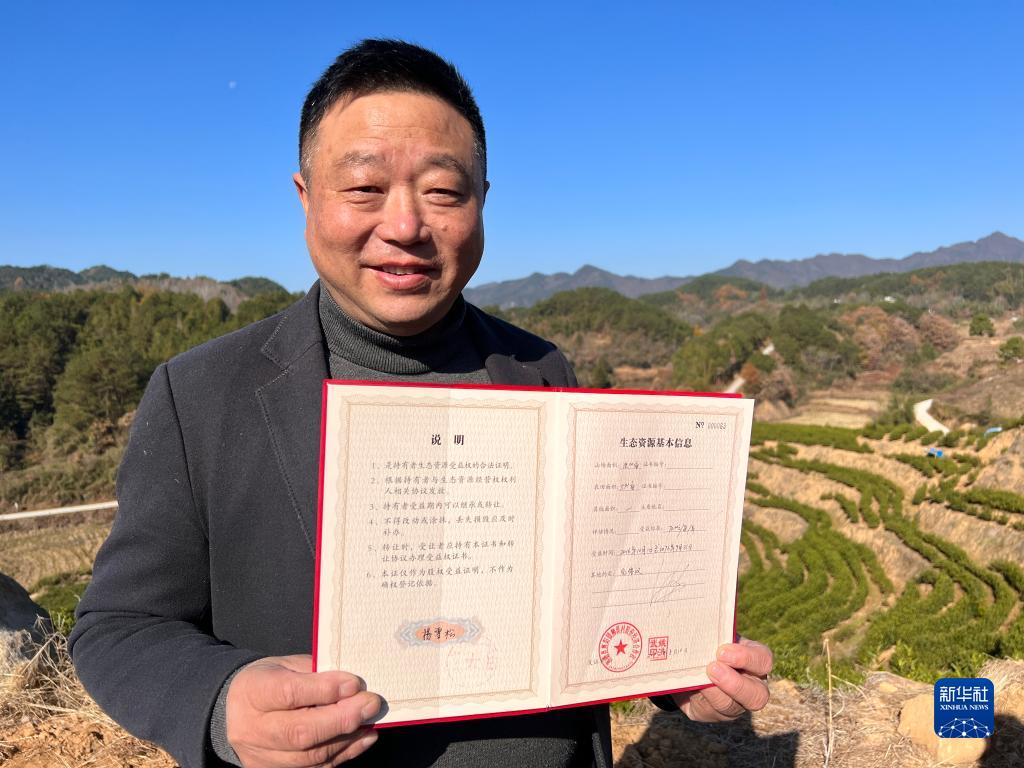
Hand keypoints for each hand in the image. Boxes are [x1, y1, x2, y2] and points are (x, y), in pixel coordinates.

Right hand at [226, 654, 380, 767]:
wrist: (235, 709)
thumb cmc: (269, 681)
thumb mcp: (287, 665)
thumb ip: (316, 673)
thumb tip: (353, 685)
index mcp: (253, 692)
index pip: (289, 694)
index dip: (325, 690)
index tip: (354, 683)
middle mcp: (252, 729)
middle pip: (300, 732)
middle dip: (342, 719)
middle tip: (370, 705)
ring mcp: (260, 756)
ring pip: (309, 756)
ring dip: (346, 740)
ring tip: (369, 722)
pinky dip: (342, 754)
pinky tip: (361, 739)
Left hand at [671, 637, 771, 721]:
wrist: (690, 661)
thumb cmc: (708, 641)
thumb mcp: (715, 634)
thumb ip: (714, 631)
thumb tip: (700, 615)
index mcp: (755, 661)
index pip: (763, 660)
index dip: (746, 658)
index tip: (722, 651)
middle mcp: (751, 687)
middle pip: (757, 696)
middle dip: (735, 684)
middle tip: (712, 668)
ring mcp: (733, 705)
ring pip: (729, 706)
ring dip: (712, 692)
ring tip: (697, 678)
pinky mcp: (712, 713)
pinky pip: (706, 711)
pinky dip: (695, 698)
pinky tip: (687, 687)